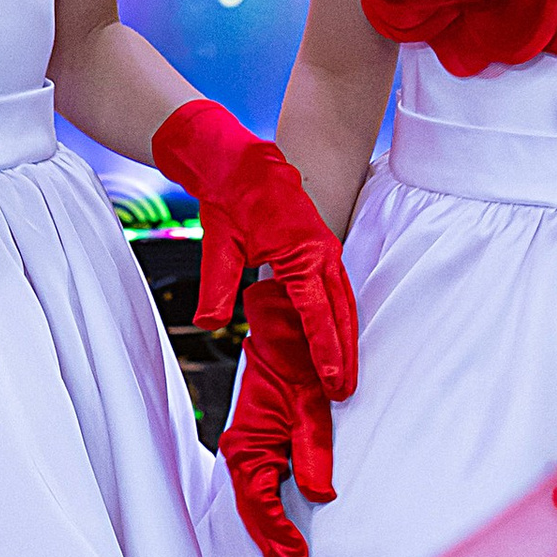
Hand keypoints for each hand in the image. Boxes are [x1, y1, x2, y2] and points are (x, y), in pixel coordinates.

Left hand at [152, 96, 356, 398]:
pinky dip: (341, 319)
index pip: (316, 313)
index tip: (333, 380)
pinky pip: (338, 291)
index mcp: (301, 255)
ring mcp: (327, 251)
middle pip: (341, 314)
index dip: (325, 350)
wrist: (242, 164)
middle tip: (346, 393)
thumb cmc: (230, 202)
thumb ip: (217, 287)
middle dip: (345, 355)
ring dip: (348, 339)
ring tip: (348, 378)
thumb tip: (208, 323)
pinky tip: (339, 342)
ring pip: (345, 303)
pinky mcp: (323, 251)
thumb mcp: (218, 246)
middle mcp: (322, 254)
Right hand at [220, 278, 334, 556]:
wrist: (280, 325)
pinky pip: (259, 487)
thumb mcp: (311, 404)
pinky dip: (269, 511)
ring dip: (270, 532)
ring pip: (255, 501)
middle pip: (254, 511)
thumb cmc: (294, 358)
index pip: (261, 506)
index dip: (280, 539)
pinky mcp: (258, 441)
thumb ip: (314, 450)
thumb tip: (321, 494)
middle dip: (273, 545)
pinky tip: (281, 526)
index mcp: (250, 445)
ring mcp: (247, 446)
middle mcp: (242, 450)